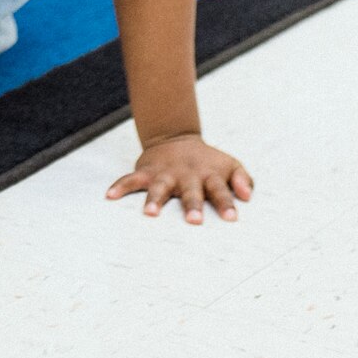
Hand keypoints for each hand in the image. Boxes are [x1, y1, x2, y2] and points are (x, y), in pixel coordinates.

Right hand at [107, 133, 251, 222]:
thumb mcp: (230, 165)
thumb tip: (247, 196)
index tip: (231, 218)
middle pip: (190, 191)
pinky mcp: (146, 171)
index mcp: (209, 174)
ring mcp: (165, 173)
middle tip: (194, 220)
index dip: (226, 203)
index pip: (220, 190)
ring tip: (150, 214)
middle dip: (192, 205)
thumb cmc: (207, 161)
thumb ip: (243, 180)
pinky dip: (120, 186)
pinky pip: (130, 179)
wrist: (176, 137)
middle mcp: (187, 174)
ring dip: (154, 200)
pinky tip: (110, 196)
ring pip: (159, 187)